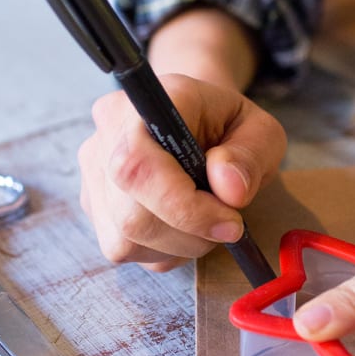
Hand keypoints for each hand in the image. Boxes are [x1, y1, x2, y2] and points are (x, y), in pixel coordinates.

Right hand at [78, 10, 285, 270]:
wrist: (201, 122)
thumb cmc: (230, 126)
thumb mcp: (261, 131)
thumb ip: (250, 155)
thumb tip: (230, 190)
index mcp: (146, 104)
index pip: (137, 164)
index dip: (183, 206)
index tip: (231, 222)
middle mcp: (106, 135)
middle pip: (130, 213)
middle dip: (190, 233)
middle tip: (230, 225)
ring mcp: (93, 173)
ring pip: (125, 239)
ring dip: (181, 245)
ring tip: (209, 220)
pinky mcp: (94, 206)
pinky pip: (125, 250)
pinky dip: (164, 251)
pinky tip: (184, 227)